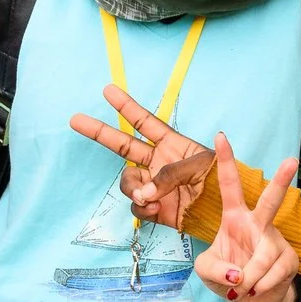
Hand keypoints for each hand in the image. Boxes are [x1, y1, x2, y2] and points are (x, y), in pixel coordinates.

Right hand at [72, 83, 215, 228]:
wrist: (225, 211)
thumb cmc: (219, 180)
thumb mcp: (201, 166)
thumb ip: (170, 174)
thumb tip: (144, 192)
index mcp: (171, 144)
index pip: (144, 122)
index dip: (126, 106)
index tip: (108, 90)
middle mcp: (157, 162)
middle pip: (121, 145)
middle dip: (99, 132)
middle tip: (75, 119)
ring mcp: (153, 184)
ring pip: (127, 183)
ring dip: (133, 189)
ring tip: (150, 197)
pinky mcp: (154, 207)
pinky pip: (136, 207)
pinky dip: (143, 208)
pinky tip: (157, 207)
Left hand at [190, 134, 300, 301]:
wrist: (253, 301)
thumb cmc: (226, 277)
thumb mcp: (205, 271)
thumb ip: (214, 270)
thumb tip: (239, 274)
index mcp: (235, 217)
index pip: (230, 185)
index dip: (225, 161)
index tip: (220, 136)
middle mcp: (258, 224)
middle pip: (271, 200)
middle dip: (282, 181)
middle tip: (292, 161)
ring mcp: (275, 240)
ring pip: (263, 257)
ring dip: (249, 279)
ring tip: (242, 287)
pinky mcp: (289, 259)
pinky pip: (272, 274)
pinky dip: (259, 287)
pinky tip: (257, 289)